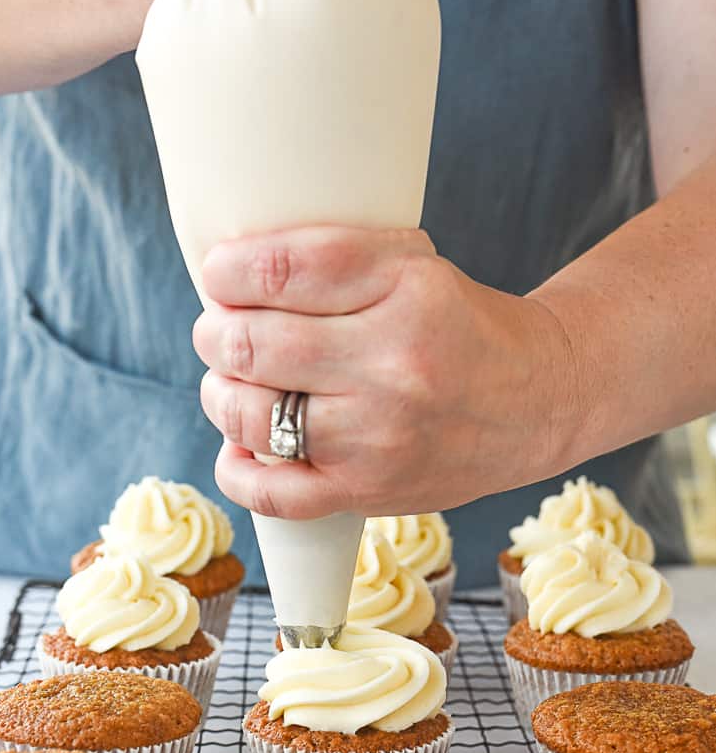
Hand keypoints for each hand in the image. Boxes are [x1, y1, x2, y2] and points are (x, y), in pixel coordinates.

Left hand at [193, 227, 578, 519]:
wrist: (538, 402)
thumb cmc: (463, 328)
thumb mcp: (418, 265)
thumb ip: (337, 259)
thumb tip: (234, 277)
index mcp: (406, 290)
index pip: (282, 270)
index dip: (228, 272)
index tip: (219, 276)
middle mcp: (392, 365)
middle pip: (253, 344)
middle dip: (215, 334)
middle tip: (218, 331)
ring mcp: (377, 436)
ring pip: (250, 415)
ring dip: (219, 394)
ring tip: (230, 383)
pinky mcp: (368, 491)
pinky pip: (272, 493)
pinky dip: (236, 471)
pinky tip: (238, 447)